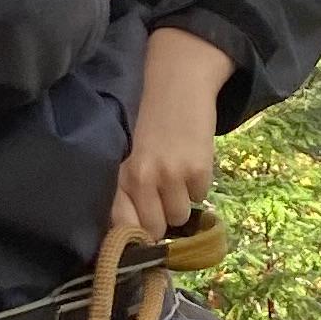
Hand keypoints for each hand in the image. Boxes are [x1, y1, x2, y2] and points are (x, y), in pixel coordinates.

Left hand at [112, 25, 233, 242]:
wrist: (178, 84)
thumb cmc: (150, 122)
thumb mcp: (129, 155)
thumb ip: (127, 190)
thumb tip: (136, 232)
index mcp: (120, 175)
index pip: (123, 227)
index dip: (135, 235)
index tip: (141, 233)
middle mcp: (141, 179)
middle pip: (155, 228)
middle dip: (161, 220)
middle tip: (164, 198)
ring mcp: (170, 175)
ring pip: (179, 217)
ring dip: (181, 203)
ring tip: (177, 177)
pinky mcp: (196, 169)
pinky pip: (200, 197)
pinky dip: (198, 186)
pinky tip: (191, 163)